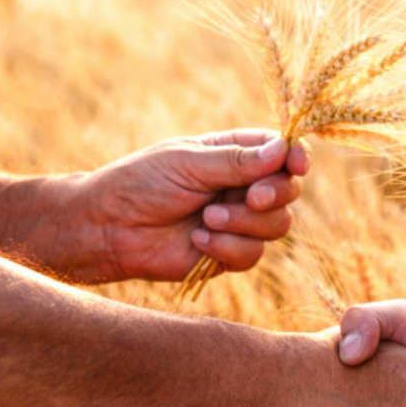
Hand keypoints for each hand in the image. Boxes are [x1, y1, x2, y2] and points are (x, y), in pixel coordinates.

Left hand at [39, 129, 309, 282]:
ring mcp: (239, 222)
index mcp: (233, 155)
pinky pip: (254, 254)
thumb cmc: (141, 184)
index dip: (295, 157)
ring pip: (277, 226)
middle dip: (275, 194)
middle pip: (288, 190)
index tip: (295, 165)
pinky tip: (198, 241)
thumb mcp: (188, 162)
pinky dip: (228, 247)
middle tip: (252, 197)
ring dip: (245, 222)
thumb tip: (281, 151)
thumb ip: (236, 161)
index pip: (280, 152)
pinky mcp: (230, 255)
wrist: (110, 229)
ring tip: (207, 218)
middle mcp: (242, 187)